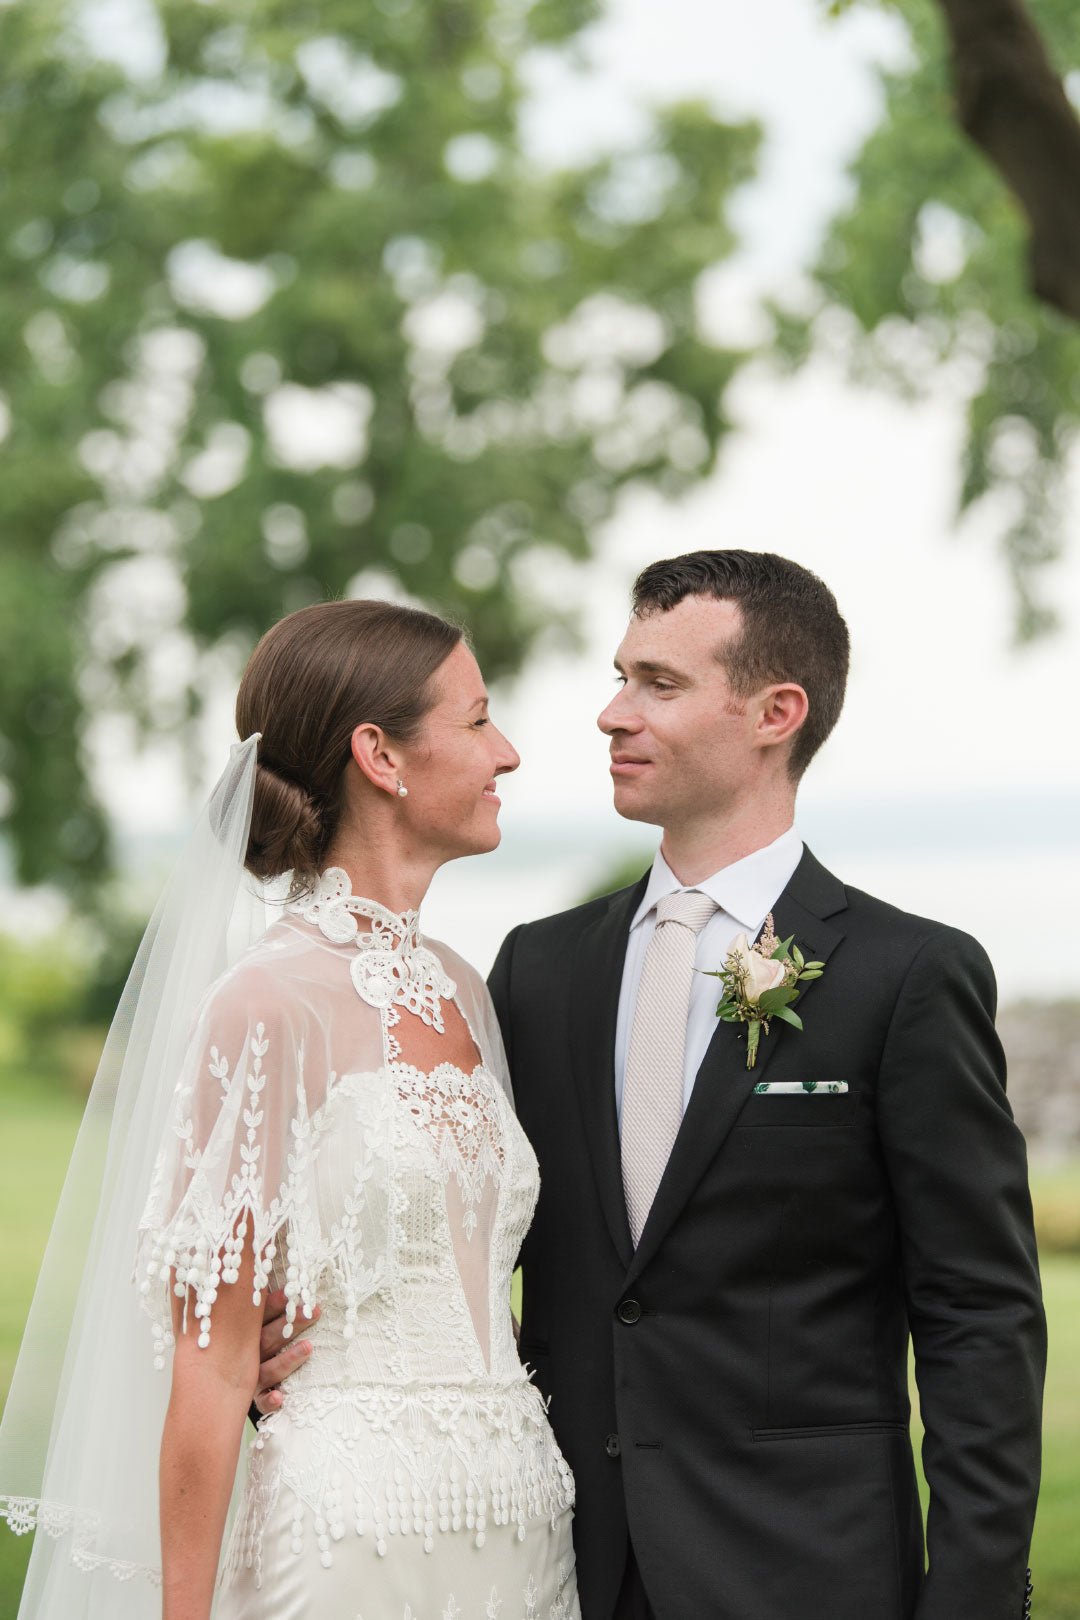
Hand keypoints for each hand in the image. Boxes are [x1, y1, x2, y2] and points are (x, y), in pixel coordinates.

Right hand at [252, 1289, 320, 1416]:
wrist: (220, 1386)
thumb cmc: (250, 1342)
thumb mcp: (252, 1323)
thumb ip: (263, 1306)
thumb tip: (283, 1282)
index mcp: (247, 1332)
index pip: (261, 1315)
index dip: (277, 1303)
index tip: (296, 1292)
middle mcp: (247, 1354)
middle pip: (268, 1338)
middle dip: (290, 1325)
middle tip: (311, 1312)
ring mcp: (250, 1378)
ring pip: (268, 1369)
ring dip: (287, 1359)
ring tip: (309, 1347)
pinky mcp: (255, 1399)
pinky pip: (261, 1402)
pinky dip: (269, 1400)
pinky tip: (279, 1397)